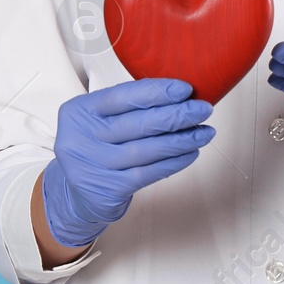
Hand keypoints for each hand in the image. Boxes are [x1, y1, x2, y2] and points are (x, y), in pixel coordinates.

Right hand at [41, 77, 214, 247]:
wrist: (77, 194)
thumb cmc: (98, 147)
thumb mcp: (100, 120)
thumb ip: (128, 106)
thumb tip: (178, 94)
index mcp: (79, 111)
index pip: (122, 96)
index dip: (156, 91)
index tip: (185, 89)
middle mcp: (81, 138)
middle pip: (138, 123)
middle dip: (176, 114)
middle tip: (203, 109)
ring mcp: (93, 166)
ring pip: (146, 149)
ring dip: (182, 140)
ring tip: (205, 132)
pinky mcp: (107, 190)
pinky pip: (148, 173)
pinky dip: (173, 162)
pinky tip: (191, 152)